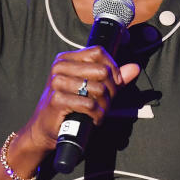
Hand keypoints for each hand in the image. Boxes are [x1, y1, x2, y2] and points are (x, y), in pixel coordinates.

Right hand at [18, 46, 140, 159]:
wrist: (45, 128)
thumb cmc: (69, 107)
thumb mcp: (91, 88)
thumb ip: (112, 77)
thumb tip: (134, 68)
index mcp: (66, 59)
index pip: (98, 52)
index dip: (113, 68)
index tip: (115, 83)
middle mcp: (60, 67)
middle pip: (102, 70)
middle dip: (111, 90)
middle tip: (106, 102)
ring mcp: (57, 82)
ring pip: (98, 88)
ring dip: (105, 105)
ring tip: (100, 112)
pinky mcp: (57, 99)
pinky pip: (90, 104)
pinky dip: (97, 115)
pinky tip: (94, 119)